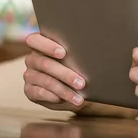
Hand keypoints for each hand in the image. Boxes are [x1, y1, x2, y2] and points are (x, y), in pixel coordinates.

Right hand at [23, 33, 137, 117]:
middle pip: (43, 63)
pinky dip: (53, 97)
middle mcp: (32, 58)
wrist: (75, 89)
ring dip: (63, 90)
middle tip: (82, 82)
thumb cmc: (81, 67)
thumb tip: (107, 37)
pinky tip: (65, 101)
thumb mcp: (84, 56)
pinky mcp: (29, 91)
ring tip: (80, 98)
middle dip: (64, 73)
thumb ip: (85, 47)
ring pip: (44, 80)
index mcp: (41, 44)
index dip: (47, 45)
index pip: (35, 40)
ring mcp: (30, 75)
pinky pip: (38, 93)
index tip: (64, 53)